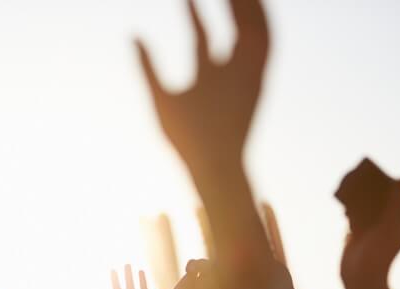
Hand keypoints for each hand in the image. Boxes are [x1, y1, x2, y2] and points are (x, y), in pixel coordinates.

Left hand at [137, 0, 269, 182]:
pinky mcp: (261, 76)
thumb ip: (147, 65)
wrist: (212, 161)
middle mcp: (229, 73)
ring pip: (252, 29)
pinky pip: (267, 39)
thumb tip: (133, 35)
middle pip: (230, 29)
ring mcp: (246, 73)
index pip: (201, 38)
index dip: (193, 15)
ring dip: (247, 6)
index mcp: (207, 77)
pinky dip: (263, 17)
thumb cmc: (185, 138)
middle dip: (229, 4)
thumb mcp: (161, 95)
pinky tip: (252, 0)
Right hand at [340, 169, 399, 288]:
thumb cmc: (379, 253)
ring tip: (357, 184)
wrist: (361, 278)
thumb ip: (396, 201)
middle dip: (388, 181)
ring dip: (367, 192)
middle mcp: (396, 222)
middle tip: (376, 174)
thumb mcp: (389, 225)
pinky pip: (358, 213)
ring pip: (375, 202)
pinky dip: (352, 206)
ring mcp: (377, 227)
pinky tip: (344, 206)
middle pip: (398, 195)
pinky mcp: (361, 232)